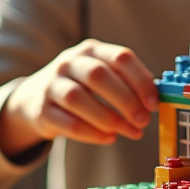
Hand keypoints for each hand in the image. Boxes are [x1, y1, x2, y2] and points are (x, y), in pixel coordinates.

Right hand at [0, 39, 158, 155]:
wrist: (34, 98)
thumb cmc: (80, 86)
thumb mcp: (100, 74)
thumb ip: (125, 82)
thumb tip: (155, 101)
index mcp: (91, 50)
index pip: (120, 57)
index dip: (140, 80)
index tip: (153, 103)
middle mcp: (69, 62)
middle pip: (98, 75)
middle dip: (126, 100)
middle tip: (143, 121)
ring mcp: (51, 84)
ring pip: (79, 98)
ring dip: (109, 118)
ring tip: (129, 132)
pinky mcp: (41, 109)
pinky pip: (67, 122)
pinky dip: (92, 133)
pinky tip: (109, 138)